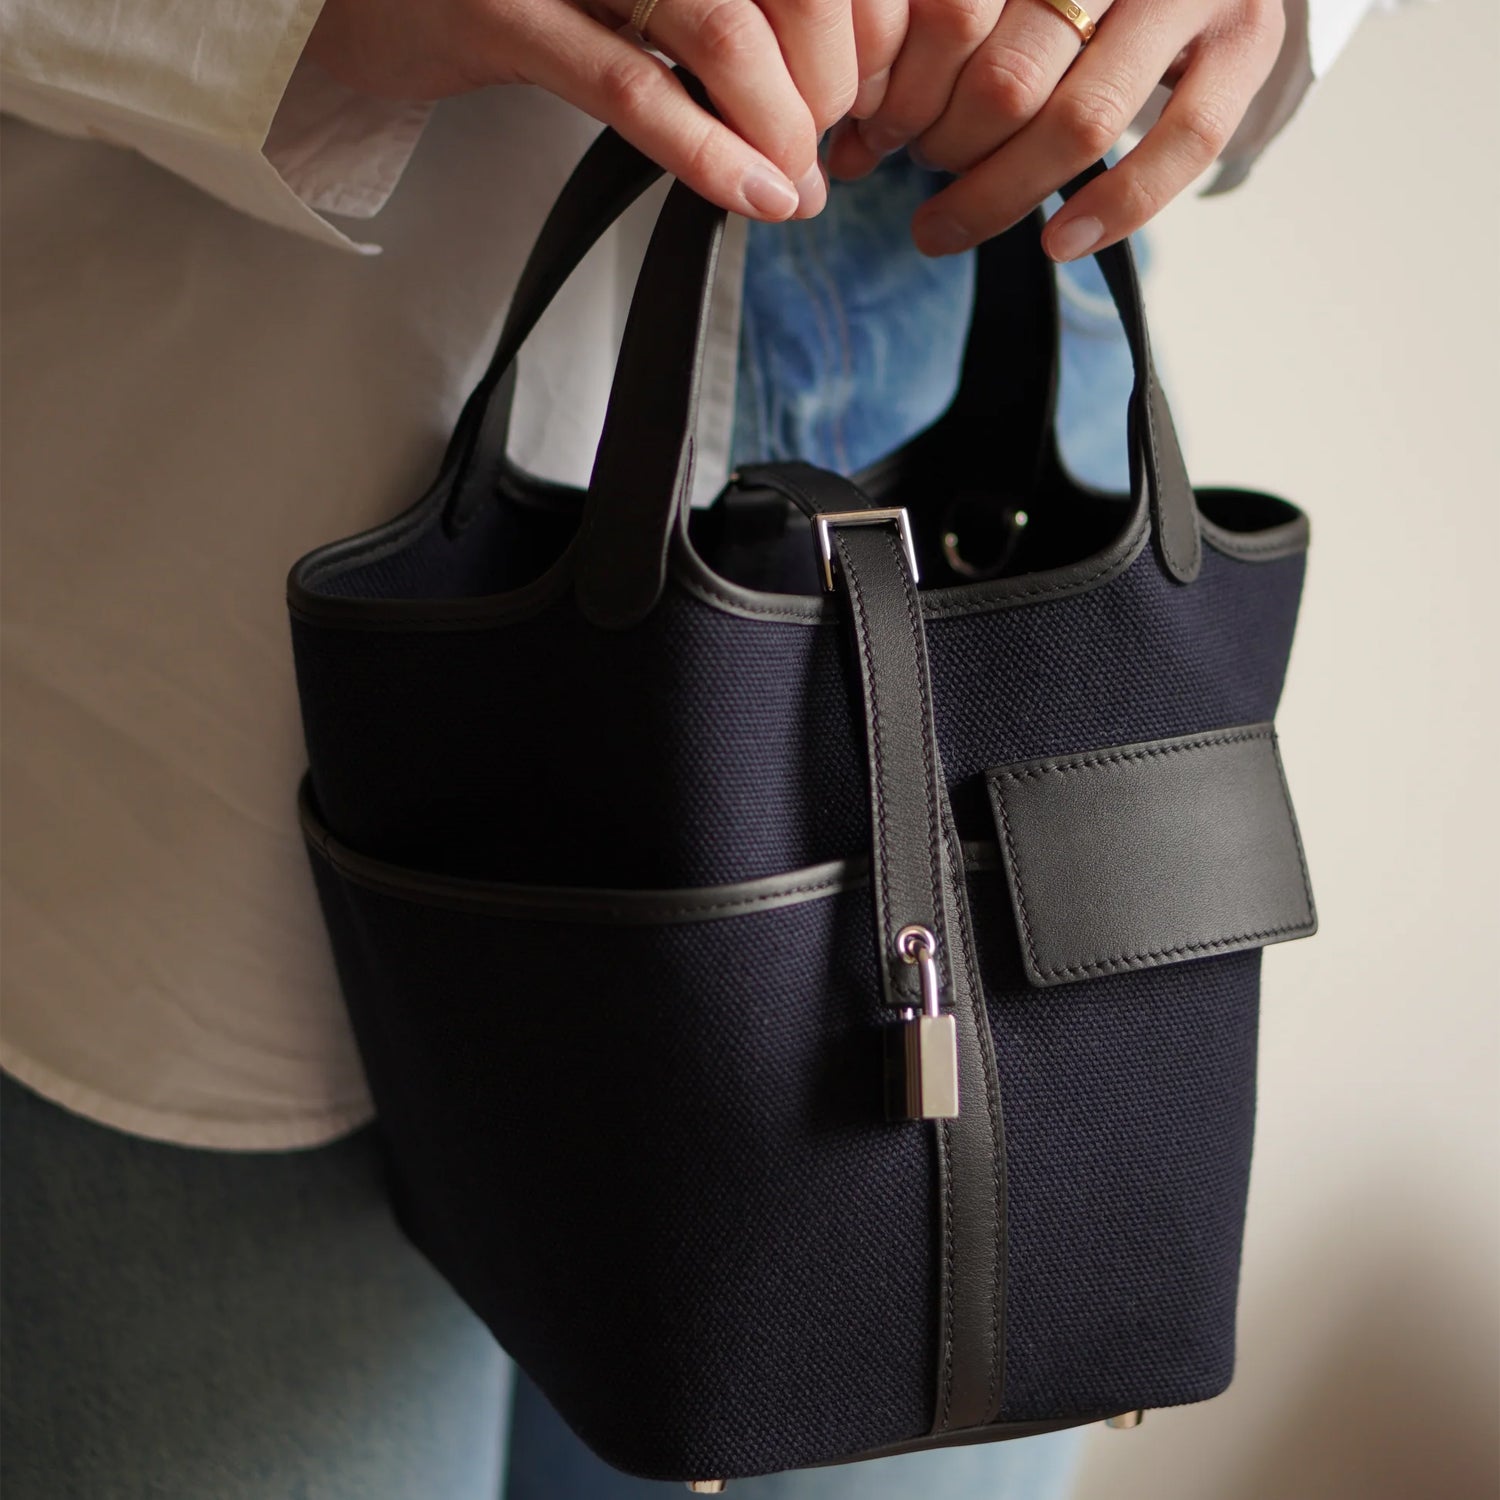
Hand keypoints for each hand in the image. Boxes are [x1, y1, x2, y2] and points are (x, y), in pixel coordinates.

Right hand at [307, 0, 899, 222]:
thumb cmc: (509, 1)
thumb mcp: (630, 6)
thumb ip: (719, 55)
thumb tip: (807, 167)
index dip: (860, 32)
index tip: (856, 102)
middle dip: (827, 84)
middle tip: (812, 149)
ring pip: (723, 30)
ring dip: (777, 124)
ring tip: (786, 181)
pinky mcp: (502, 9)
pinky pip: (630, 86)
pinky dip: (704, 151)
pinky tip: (752, 194)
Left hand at [824, 0, 1284, 258]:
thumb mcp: (1005, 6)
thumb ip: (945, 45)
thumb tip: (844, 150)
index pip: (955, 20)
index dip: (903, 94)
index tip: (865, 141)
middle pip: (1010, 77)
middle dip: (948, 151)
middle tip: (916, 188)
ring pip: (1079, 118)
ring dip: (1001, 190)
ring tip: (944, 227)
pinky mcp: (1247, 40)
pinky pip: (1181, 140)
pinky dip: (1117, 204)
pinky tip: (1060, 245)